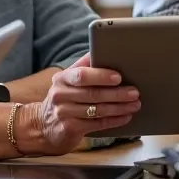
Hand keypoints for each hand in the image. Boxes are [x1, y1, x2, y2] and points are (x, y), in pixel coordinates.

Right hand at [18, 53, 141, 154]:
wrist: (43, 125)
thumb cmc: (64, 98)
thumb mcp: (68, 80)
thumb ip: (84, 67)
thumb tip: (104, 50)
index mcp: (62, 78)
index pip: (82, 75)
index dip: (101, 76)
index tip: (118, 77)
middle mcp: (60, 95)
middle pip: (93, 94)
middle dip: (117, 93)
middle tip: (134, 92)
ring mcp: (64, 113)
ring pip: (98, 110)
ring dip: (119, 108)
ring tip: (135, 104)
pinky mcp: (70, 129)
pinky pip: (97, 124)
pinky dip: (114, 120)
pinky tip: (125, 117)